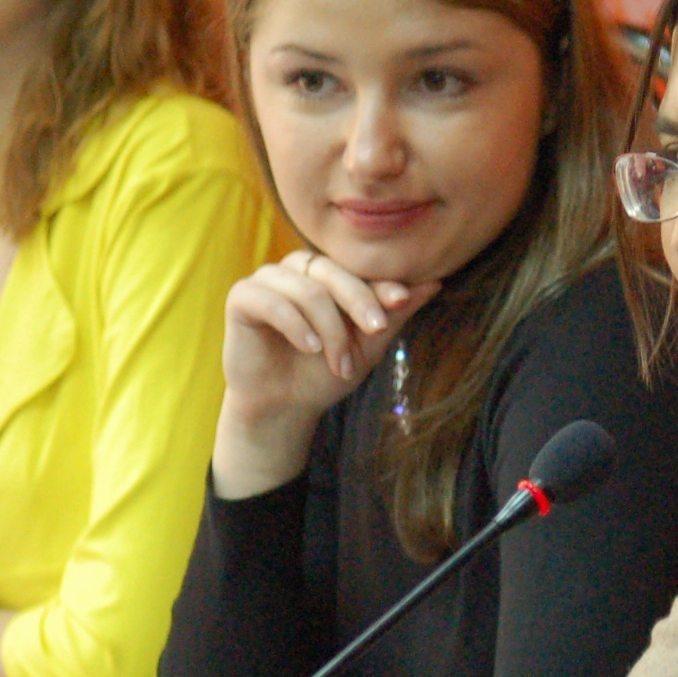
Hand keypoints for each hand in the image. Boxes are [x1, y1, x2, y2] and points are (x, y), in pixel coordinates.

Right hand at [211, 252, 433, 497]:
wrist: (283, 407)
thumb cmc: (324, 373)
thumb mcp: (367, 346)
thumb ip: (393, 314)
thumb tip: (435, 283)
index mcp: (327, 275)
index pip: (355, 269)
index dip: (380, 282)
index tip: (403, 299)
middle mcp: (297, 270)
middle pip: (332, 271)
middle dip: (359, 300)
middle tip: (376, 330)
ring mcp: (267, 280)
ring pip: (306, 288)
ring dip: (329, 328)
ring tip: (339, 364)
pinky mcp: (242, 297)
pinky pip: (271, 300)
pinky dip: (295, 324)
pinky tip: (310, 348)